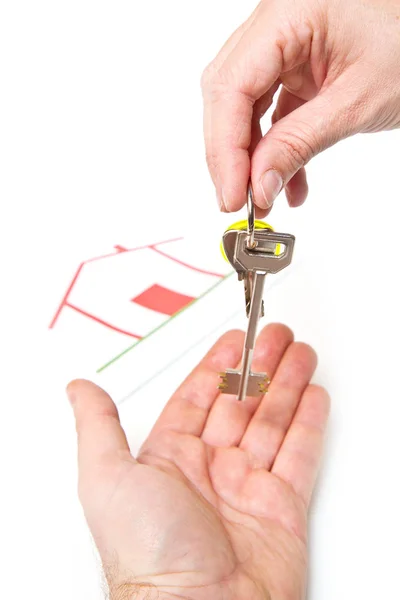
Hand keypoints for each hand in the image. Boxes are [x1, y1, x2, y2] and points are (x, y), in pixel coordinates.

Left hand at [68, 324, 329, 599]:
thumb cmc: (146, 553)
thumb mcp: (107, 477)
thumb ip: (98, 426)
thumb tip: (78, 389)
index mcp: (171, 458)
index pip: (199, 396)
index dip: (219, 365)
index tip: (235, 341)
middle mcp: (210, 469)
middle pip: (240, 403)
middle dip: (259, 366)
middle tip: (274, 336)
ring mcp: (248, 486)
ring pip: (272, 420)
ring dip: (288, 384)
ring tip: (299, 354)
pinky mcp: (282, 506)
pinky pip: (299, 453)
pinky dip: (309, 423)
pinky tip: (312, 396)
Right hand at [202, 0, 399, 211]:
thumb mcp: (355, 102)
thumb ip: (299, 143)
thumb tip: (259, 184)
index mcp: (288, 14)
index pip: (232, 87)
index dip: (225, 148)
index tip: (232, 194)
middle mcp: (276, 24)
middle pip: (228, 96)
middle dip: (231, 155)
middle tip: (238, 200)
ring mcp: (284, 44)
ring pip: (244, 106)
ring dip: (251, 157)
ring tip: (262, 196)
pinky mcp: (295, 66)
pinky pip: (271, 110)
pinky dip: (275, 148)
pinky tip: (286, 181)